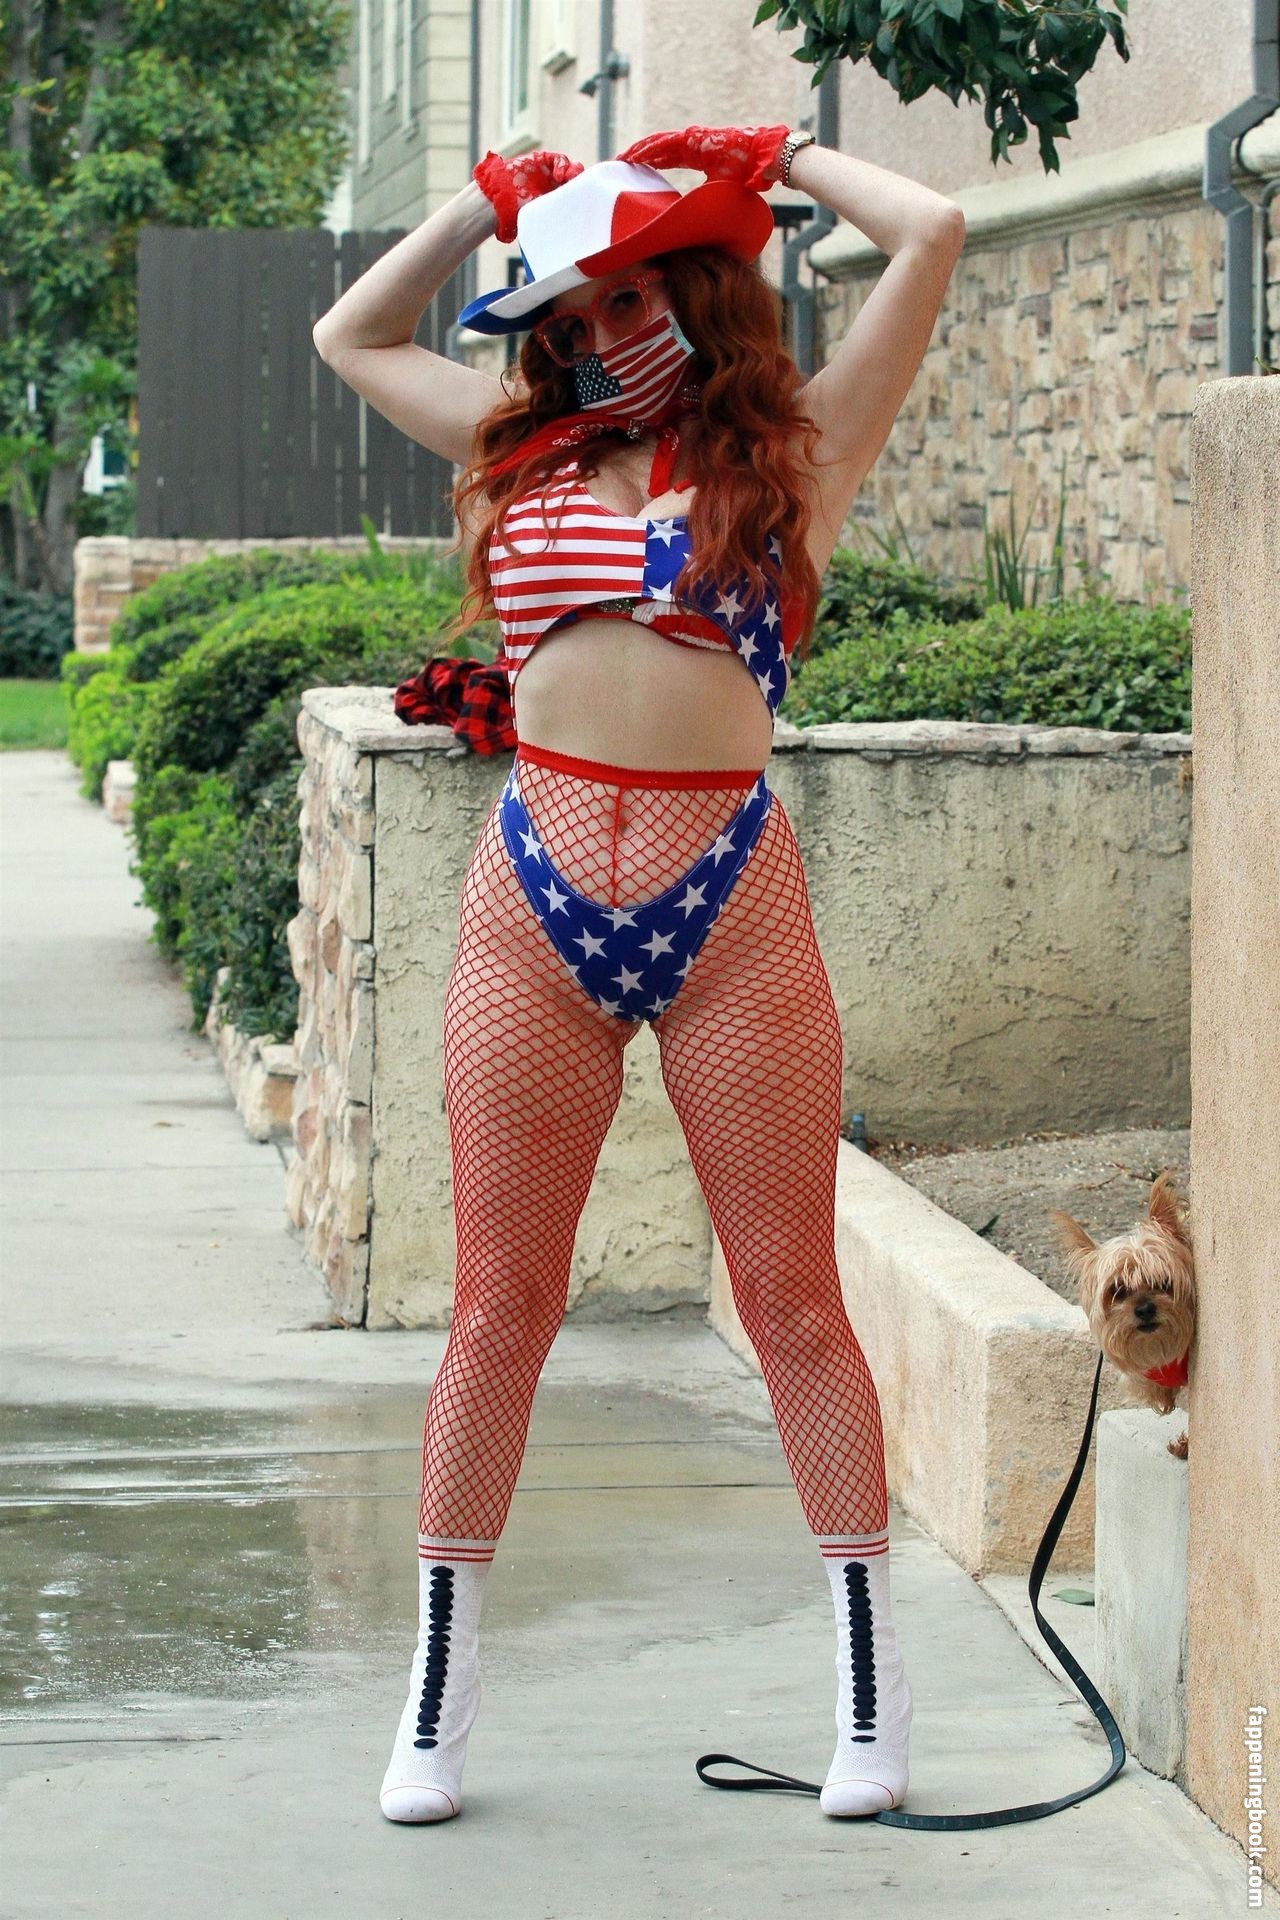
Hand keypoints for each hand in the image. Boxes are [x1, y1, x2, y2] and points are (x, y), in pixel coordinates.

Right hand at [473, 149, 583, 242]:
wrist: (498, 201)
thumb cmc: (516, 216)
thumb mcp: (540, 219)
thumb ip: (554, 222)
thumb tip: (570, 248)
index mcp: (559, 200)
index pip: (579, 193)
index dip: (586, 193)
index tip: (589, 199)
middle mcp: (556, 185)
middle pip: (577, 179)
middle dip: (582, 181)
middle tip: (583, 187)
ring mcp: (549, 172)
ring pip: (569, 168)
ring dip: (574, 171)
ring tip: (570, 178)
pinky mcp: (542, 160)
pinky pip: (558, 159)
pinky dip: (561, 164)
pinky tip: (559, 174)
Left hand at [617, 125, 790, 192]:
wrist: (765, 160)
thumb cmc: (747, 176)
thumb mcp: (718, 191)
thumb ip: (703, 199)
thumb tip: (693, 220)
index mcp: (697, 155)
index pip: (666, 157)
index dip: (649, 160)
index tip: (631, 167)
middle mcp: (692, 144)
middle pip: (658, 149)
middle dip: (638, 155)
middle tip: (618, 163)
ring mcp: (693, 139)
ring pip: (659, 144)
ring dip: (639, 151)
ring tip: (621, 158)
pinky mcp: (696, 138)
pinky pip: (667, 144)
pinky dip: (650, 149)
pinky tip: (634, 154)